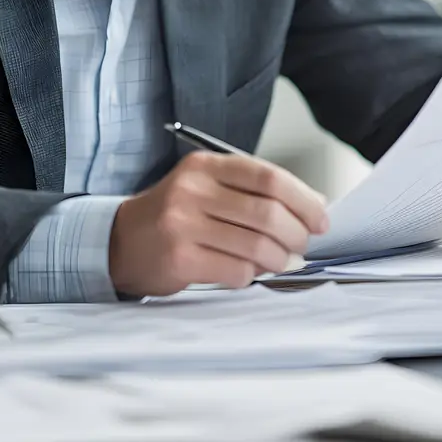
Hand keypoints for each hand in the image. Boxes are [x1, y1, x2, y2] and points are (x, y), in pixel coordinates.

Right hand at [109, 150, 328, 295]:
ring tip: (279, 261)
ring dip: (278, 259)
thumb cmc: (174, 216)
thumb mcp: (206, 188)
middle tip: (301, 245)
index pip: (267, 176)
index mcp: (204, 166)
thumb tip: (312, 207)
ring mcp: (183, 223)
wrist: (121, 241)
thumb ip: (252, 192)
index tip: (320, 217)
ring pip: (256, 245)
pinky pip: (236, 271)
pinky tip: (246, 272)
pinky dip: (251, 275)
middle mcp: (192, 190)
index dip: (302, 199)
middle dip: (296, 234)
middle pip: (267, 212)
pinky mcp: (179, 258)